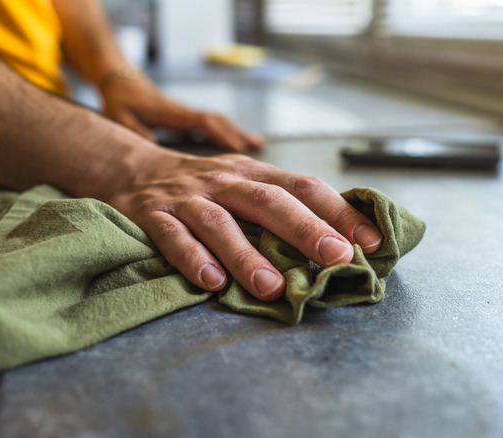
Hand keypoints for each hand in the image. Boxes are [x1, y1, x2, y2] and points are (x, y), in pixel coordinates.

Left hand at [99, 67, 263, 151]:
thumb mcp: (121, 117)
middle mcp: (184, 112)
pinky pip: (211, 123)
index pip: (203, 122)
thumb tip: (153, 145)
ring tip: (257, 144)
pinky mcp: (185, 117)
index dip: (221, 134)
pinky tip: (236, 141)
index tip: (236, 148)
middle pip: (218, 121)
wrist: (120, 80)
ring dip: (237, 131)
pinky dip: (227, 131)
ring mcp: (187, 113)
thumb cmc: (120, 101)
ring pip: (218, 121)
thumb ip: (137, 132)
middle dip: (238, 133)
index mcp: (173, 113)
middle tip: (259, 147)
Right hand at [104, 147, 383, 300]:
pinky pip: (172, 237)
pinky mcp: (152, 216)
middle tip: (336, 258)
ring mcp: (187, 198)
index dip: (339, 211)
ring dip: (248, 255)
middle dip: (306, 229)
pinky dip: (192, 258)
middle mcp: (224, 181)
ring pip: (220, 224)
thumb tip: (338, 241)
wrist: (130, 168)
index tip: (371, 240)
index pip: (303, 186)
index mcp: (253, 173)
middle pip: (268, 201)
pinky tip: (212, 283)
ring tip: (273, 287)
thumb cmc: (202, 186)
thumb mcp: (242, 183)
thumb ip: (280, 206)